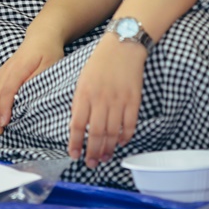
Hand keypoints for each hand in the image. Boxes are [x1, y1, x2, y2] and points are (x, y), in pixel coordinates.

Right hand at [0, 30, 64, 134]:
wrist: (42, 38)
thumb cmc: (48, 53)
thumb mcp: (50, 67)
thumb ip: (37, 81)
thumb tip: (26, 98)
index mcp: (19, 69)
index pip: (7, 91)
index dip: (4, 108)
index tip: (4, 123)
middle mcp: (6, 70)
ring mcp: (2, 71)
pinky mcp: (1, 73)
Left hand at [67, 36, 145, 167]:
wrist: (123, 45)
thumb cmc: (100, 62)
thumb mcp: (83, 79)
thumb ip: (80, 102)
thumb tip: (77, 125)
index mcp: (85, 93)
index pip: (77, 125)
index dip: (75, 143)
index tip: (74, 155)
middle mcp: (101, 99)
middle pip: (96, 133)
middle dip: (93, 152)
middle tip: (91, 163)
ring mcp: (119, 100)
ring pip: (113, 133)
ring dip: (108, 149)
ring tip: (105, 157)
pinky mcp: (134, 99)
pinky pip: (130, 124)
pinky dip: (125, 137)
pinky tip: (121, 142)